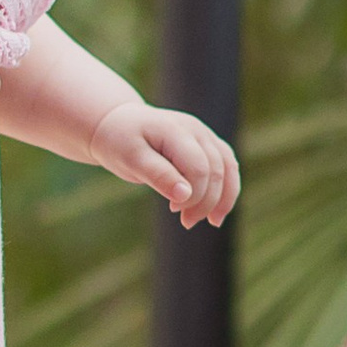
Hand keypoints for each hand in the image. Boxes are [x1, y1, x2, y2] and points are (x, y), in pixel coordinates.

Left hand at [90, 97, 239, 229]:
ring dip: (223, 198)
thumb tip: (185, 195)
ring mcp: (203, 134)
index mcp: (175, 130)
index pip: (198, 168)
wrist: (117, 123)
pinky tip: (217, 211)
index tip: (174, 210)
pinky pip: (227, 165)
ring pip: (228, 167)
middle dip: (206, 201)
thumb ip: (158, 175)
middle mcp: (195, 129)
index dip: (194, 195)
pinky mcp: (206, 143)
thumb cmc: (120, 142)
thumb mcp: (131, 159)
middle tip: (186, 223)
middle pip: (216, 170)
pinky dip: (227, 189)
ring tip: (212, 222)